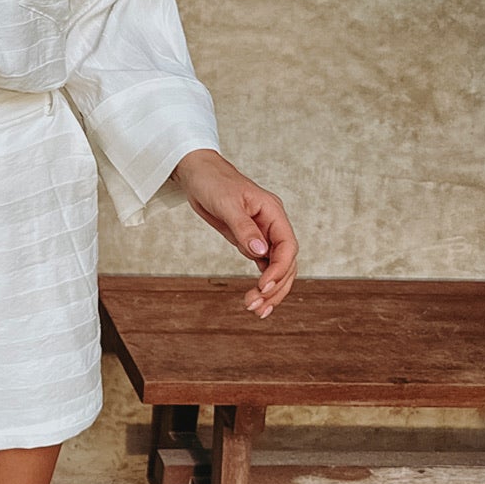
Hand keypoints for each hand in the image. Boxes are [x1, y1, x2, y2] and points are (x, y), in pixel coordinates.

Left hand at [169, 148, 298, 317]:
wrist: (197, 174)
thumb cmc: (213, 181)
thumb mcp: (227, 203)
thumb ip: (244, 228)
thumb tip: (261, 252)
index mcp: (273, 212)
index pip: (287, 247)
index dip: (279, 269)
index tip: (263, 286)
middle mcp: (272, 225)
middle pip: (285, 263)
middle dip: (275, 287)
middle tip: (256, 306)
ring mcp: (262, 234)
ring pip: (276, 268)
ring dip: (270, 290)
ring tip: (255, 309)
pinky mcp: (249, 241)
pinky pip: (262, 265)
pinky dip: (261, 283)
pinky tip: (257, 299)